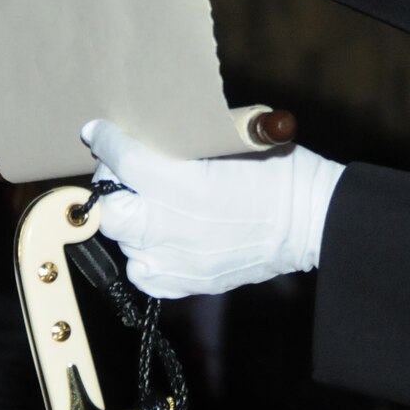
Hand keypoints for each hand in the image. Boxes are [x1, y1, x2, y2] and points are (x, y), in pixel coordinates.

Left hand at [82, 119, 345, 297]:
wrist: (311, 221)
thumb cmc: (278, 170)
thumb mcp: (235, 135)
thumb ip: (185, 136)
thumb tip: (148, 126)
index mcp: (184, 183)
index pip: (123, 160)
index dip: (106, 141)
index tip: (98, 131)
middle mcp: (171, 226)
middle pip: (109, 206)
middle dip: (113, 184)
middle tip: (129, 171)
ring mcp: (176, 260)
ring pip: (123, 239)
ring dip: (131, 218)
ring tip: (153, 203)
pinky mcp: (184, 283)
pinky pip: (141, 270)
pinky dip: (145, 252)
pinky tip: (164, 235)